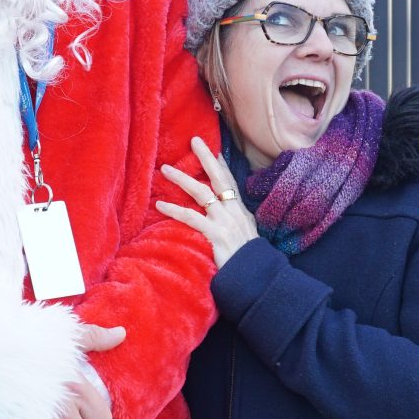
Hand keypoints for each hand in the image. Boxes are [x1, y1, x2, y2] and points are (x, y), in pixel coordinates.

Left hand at [156, 136, 257, 267]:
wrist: (257, 278)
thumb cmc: (249, 261)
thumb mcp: (248, 235)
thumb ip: (237, 222)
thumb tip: (228, 214)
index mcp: (241, 211)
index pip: (230, 182)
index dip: (222, 165)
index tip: (213, 148)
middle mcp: (234, 212)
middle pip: (219, 178)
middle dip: (206, 158)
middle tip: (194, 140)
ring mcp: (225, 222)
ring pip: (202, 192)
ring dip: (182, 179)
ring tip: (165, 169)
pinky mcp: (215, 234)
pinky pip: (192, 218)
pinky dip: (175, 210)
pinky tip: (161, 204)